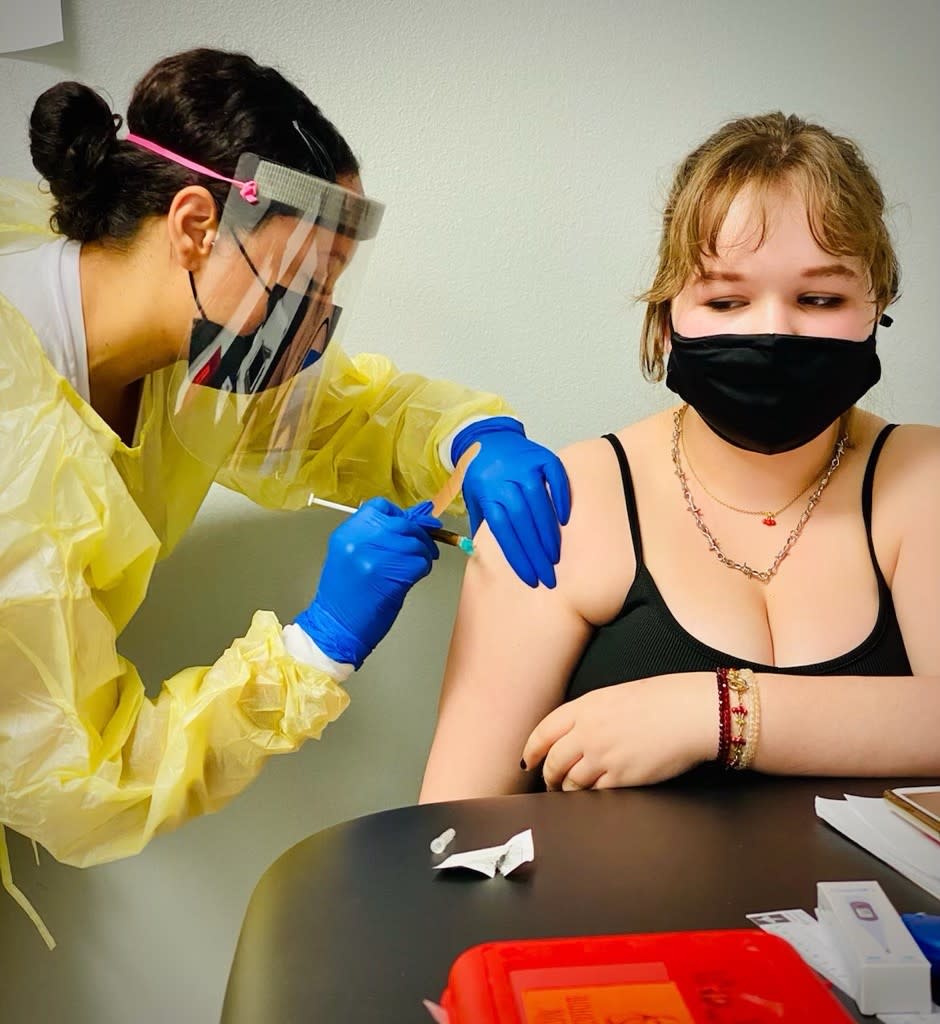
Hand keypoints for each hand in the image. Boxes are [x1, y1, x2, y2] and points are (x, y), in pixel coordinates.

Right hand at [296, 498, 440, 667]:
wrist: (334, 626)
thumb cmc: (344, 595)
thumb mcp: (352, 555)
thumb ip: (377, 535)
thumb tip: (414, 518)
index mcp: (347, 532)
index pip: (380, 506)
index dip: (400, 514)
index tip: (409, 524)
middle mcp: (359, 541)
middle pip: (403, 523)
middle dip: (421, 534)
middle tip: (426, 546)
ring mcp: (376, 558)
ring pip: (416, 544)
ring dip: (423, 554)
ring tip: (416, 566)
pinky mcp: (392, 576)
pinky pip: (420, 563)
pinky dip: (423, 570)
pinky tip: (413, 578)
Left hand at [452, 417, 570, 588]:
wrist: (487, 438)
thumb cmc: (481, 474)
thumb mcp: (474, 499)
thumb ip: (482, 526)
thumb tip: (484, 558)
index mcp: (485, 492)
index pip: (503, 531)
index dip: (517, 557)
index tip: (530, 578)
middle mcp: (504, 478)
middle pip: (522, 520)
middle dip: (536, 553)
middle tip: (548, 576)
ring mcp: (524, 465)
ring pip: (539, 502)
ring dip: (548, 532)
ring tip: (555, 556)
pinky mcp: (542, 455)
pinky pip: (555, 477)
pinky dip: (562, 497)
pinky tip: (565, 520)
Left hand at [521, 674, 717, 789]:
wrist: (691, 712)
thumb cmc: (662, 699)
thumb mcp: (617, 695)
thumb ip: (591, 714)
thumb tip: (577, 732)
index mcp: (586, 707)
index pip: (544, 731)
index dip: (531, 749)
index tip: (528, 760)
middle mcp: (589, 731)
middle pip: (553, 761)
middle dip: (547, 775)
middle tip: (549, 781)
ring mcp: (604, 756)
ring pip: (570, 781)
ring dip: (566, 789)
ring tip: (568, 791)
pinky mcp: (622, 777)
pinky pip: (594, 793)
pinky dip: (588, 796)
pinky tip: (590, 795)